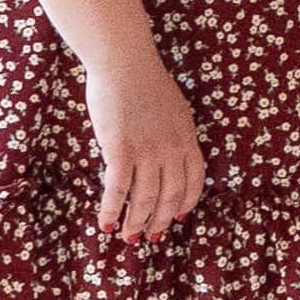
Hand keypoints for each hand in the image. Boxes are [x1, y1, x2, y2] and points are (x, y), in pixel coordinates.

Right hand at [83, 50, 206, 241]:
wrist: (124, 62)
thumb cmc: (145, 81)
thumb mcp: (174, 109)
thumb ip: (174, 134)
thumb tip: (167, 155)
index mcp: (187, 139)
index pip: (193, 182)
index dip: (185, 204)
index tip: (176, 217)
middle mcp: (171, 149)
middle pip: (169, 196)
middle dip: (159, 221)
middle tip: (149, 237)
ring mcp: (147, 151)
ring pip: (144, 199)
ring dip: (135, 223)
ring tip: (128, 237)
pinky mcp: (120, 150)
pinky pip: (117, 190)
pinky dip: (110, 210)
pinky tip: (105, 223)